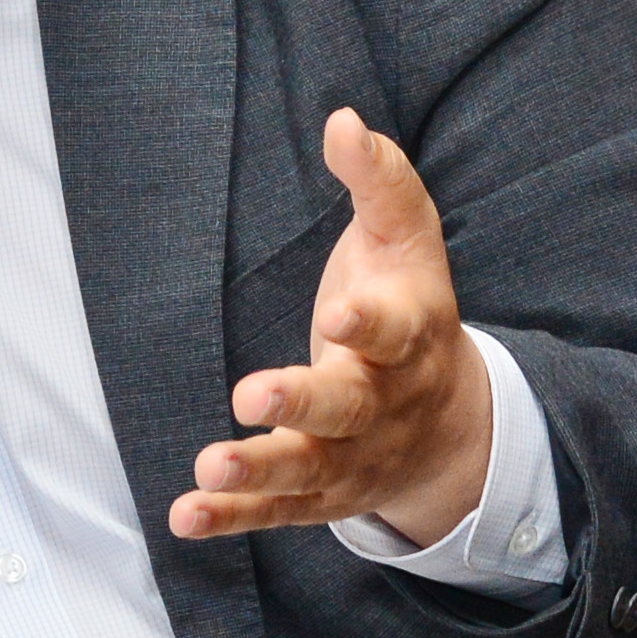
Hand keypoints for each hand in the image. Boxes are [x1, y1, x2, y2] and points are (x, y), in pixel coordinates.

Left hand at [173, 109, 492, 547]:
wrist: (450, 426)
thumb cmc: (410, 311)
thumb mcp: (408, 243)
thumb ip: (380, 182)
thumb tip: (344, 120)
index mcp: (408, 338)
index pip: (393, 332)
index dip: (368, 325)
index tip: (340, 314)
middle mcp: (382, 404)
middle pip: (347, 409)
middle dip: (302, 404)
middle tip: (252, 394)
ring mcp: (351, 456)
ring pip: (308, 469)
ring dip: (259, 470)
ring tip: (211, 466)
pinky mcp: (318, 493)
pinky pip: (275, 510)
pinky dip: (232, 518)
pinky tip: (186, 513)